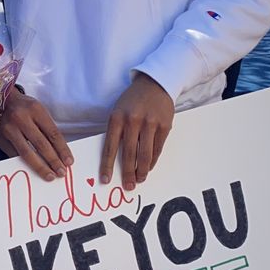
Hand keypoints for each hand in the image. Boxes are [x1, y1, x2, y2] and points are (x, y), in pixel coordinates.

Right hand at [0, 89, 72, 181]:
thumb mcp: (37, 111)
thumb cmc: (23, 108)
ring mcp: (9, 129)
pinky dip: (25, 164)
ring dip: (40, 167)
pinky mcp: (0, 138)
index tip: (69, 162)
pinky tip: (32, 171)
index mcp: (36, 110)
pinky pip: (15, 155)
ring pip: (27, 153)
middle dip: (53, 161)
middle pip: (41, 144)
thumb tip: (59, 152)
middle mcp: (21, 118)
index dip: (62, 149)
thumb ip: (46, 128)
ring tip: (49, 176)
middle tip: (61, 172)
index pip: (53, 133)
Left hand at [100, 72, 173, 190]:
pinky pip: (157, 148)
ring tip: (139, 180)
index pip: (110, 147)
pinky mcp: (164, 125)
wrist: (155, 83)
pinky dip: (152, 161)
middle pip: (129, 154)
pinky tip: (148, 167)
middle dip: (128, 173)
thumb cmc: (132, 100)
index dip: (107, 166)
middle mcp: (133, 120)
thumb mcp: (118, 111)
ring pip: (145, 154)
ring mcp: (150, 123)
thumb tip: (113, 158)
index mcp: (117, 118)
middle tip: (128, 186)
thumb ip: (115, 131)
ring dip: (142, 170)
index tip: (106, 180)